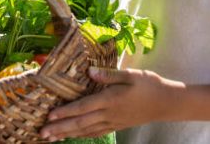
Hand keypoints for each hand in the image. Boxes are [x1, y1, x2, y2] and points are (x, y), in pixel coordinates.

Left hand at [40, 67, 182, 140]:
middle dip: (60, 128)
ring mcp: (112, 122)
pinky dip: (82, 135)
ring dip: (67, 134)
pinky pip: (95, 132)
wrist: (167, 103)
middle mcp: (108, 113)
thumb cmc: (149, 85)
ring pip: (85, 130)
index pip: (82, 107)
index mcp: (110, 99)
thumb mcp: (131, 74)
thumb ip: (109, 74)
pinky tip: (74, 136)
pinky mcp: (116, 125)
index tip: (49, 116)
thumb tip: (90, 72)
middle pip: (80, 123)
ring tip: (51, 138)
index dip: (65, 112)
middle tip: (42, 133)